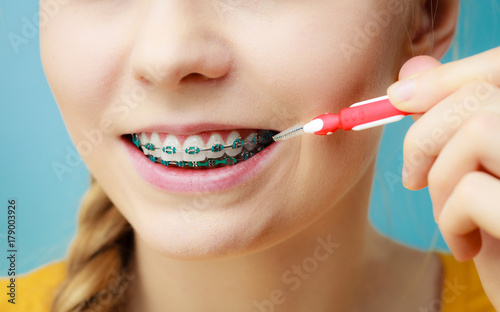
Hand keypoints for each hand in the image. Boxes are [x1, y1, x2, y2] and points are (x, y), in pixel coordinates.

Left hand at [387, 47, 499, 307]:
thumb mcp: (474, 174)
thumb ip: (449, 120)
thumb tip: (410, 73)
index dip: (447, 76)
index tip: (399, 98)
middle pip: (477, 96)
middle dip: (423, 137)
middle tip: (412, 179)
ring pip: (477, 131)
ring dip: (440, 180)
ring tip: (449, 218)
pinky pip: (472, 189)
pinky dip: (451, 220)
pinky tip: (466, 247)